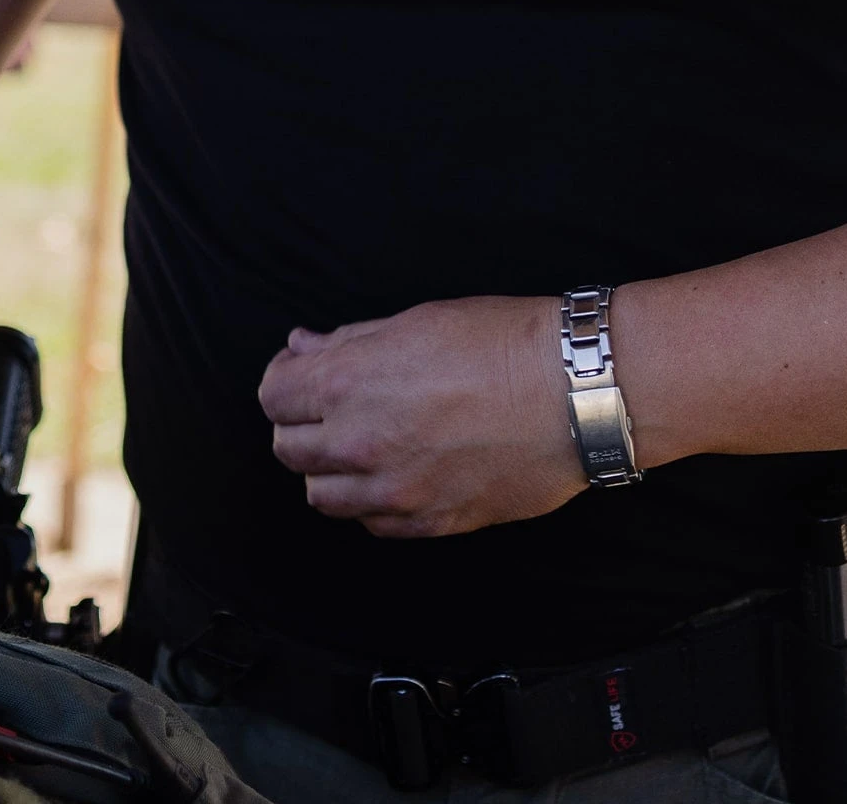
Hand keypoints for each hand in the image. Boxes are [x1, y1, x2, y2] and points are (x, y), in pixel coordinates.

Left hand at [258, 295, 584, 537]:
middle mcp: (360, 444)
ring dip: (331, 469)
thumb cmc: (503, 342)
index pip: (273, 395)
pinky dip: (373, 502)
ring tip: (364, 442)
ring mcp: (394, 492)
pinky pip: (372, 524)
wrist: (572, 392)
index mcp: (348, 384)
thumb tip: (303, 347)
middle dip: (301, 423)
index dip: (284, 379)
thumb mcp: (418, 320)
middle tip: (332, 405)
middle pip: (288, 449)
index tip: (301, 371)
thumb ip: (350, 341)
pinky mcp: (429, 523)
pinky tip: (399, 471)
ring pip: (322, 496)